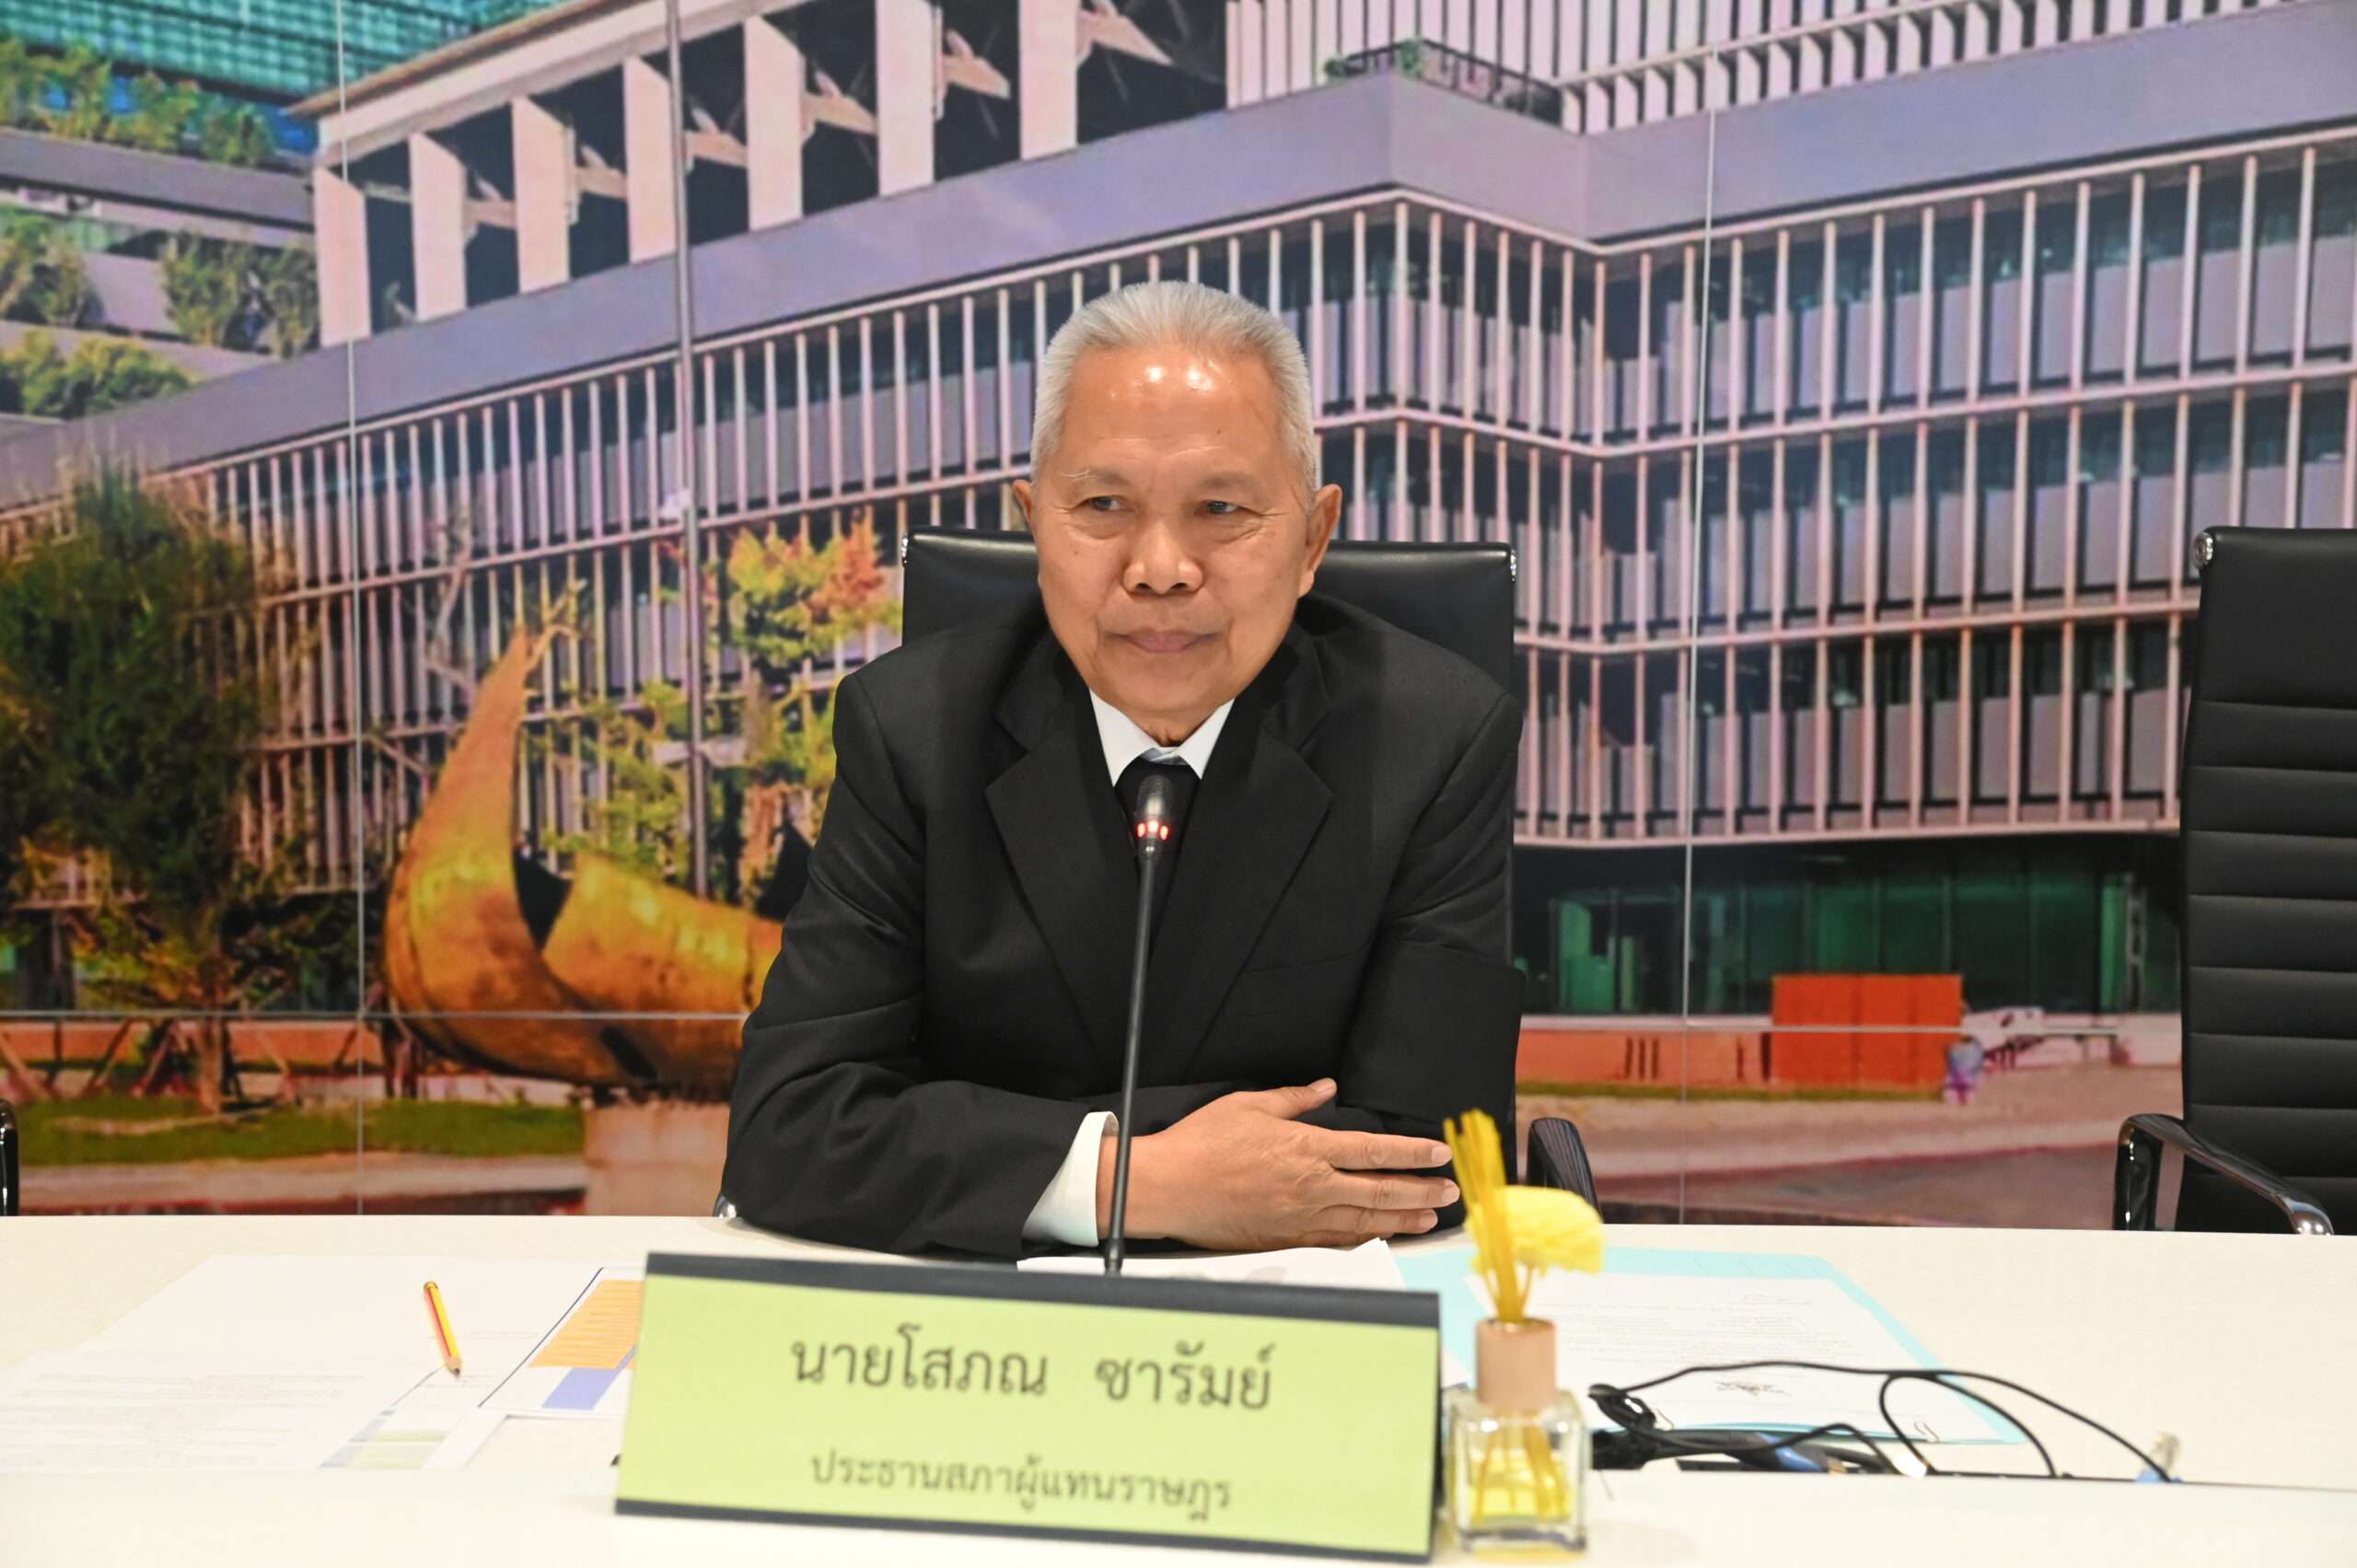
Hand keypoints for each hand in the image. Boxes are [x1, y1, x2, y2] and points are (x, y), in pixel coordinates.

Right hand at [1100, 1079, 1457, 1249]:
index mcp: (1307, 1149)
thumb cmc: (1203, 1143)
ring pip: (1365, 1220)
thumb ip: (1294, 1100)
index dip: (1412, 1154)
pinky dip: (1365, 1237)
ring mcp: (1301, 1218)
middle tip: (1450, 1192)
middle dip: (1420, 1191)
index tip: (1439, 1154)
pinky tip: (1381, 1235)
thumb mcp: (1249, 1105)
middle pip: (1381, 1191)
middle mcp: (1312, 1187)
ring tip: (1430, 1219)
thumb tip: (1326, 1088)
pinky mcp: (1286, 1239)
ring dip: (1402, 1219)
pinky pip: (1337, 1240)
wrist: (1169, 1188)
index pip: (1374, 1151)